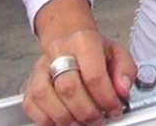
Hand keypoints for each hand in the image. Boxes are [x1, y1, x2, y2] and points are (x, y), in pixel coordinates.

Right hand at [22, 0, 135, 125]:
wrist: (68, 37)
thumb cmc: (92, 48)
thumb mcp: (117, 52)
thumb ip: (125, 70)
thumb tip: (122, 90)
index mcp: (84, 42)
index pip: (93, 75)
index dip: (106, 98)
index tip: (114, 109)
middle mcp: (58, 53)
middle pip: (68, 87)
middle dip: (86, 111)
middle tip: (98, 120)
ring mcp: (40, 67)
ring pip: (44, 95)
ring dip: (64, 117)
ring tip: (80, 123)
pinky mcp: (30, 81)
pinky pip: (30, 104)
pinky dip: (45, 118)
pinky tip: (61, 121)